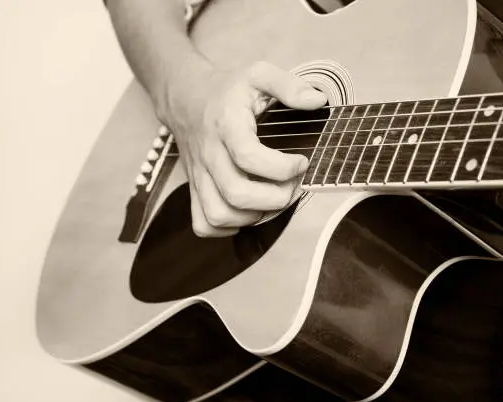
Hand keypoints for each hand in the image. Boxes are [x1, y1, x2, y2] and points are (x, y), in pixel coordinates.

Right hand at [158, 61, 326, 236]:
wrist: (185, 97)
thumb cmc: (227, 90)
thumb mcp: (258, 73)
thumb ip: (289, 85)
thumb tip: (317, 101)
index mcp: (226, 124)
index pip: (248, 156)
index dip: (281, 167)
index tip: (301, 161)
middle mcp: (209, 154)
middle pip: (236, 193)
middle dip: (274, 198)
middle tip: (292, 186)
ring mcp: (199, 175)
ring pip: (218, 214)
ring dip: (253, 216)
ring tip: (273, 199)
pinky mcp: (194, 189)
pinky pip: (203, 223)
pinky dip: (228, 227)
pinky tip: (247, 212)